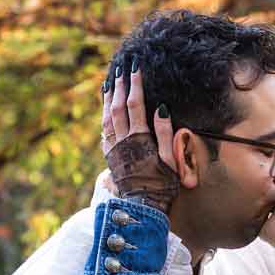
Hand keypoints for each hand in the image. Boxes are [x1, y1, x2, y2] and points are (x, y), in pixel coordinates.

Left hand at [100, 67, 180, 211]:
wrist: (142, 206)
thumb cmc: (162, 184)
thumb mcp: (170, 159)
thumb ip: (165, 132)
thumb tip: (161, 107)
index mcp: (139, 139)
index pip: (135, 104)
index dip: (135, 84)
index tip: (136, 68)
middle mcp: (123, 141)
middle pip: (118, 106)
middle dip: (120, 85)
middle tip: (122, 68)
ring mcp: (113, 148)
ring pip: (107, 116)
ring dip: (108, 97)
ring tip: (110, 82)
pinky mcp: (110, 156)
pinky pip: (104, 129)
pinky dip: (104, 114)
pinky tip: (106, 107)